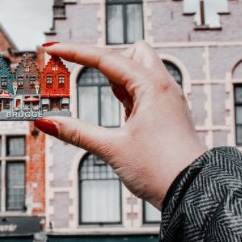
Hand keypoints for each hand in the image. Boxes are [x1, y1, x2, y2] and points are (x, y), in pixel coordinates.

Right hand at [35, 41, 205, 208]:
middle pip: (130, 53)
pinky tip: (118, 109)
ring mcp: (167, 100)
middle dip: (104, 59)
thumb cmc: (164, 171)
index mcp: (152, 87)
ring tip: (101, 97)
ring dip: (116, 77)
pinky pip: (144, 91)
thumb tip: (48, 122)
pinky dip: (126, 93)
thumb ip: (77, 133)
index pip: (106, 58)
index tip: (53, 48)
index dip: (75, 52)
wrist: (194, 193)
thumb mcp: (112, 149)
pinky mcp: (167, 115)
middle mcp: (163, 88)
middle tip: (79, 71)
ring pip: (138, 71)